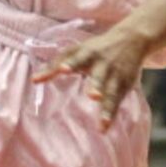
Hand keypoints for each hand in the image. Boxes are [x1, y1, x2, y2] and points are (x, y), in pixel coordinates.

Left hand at [33, 25, 147, 129]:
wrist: (132, 39)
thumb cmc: (95, 49)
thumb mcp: (77, 51)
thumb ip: (55, 65)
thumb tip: (34, 80)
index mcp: (88, 53)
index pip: (77, 58)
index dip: (70, 64)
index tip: (63, 70)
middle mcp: (103, 64)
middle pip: (99, 76)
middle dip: (96, 85)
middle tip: (92, 95)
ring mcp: (115, 75)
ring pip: (111, 92)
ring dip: (106, 106)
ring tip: (101, 120)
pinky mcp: (124, 85)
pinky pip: (117, 102)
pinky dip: (111, 115)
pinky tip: (104, 127)